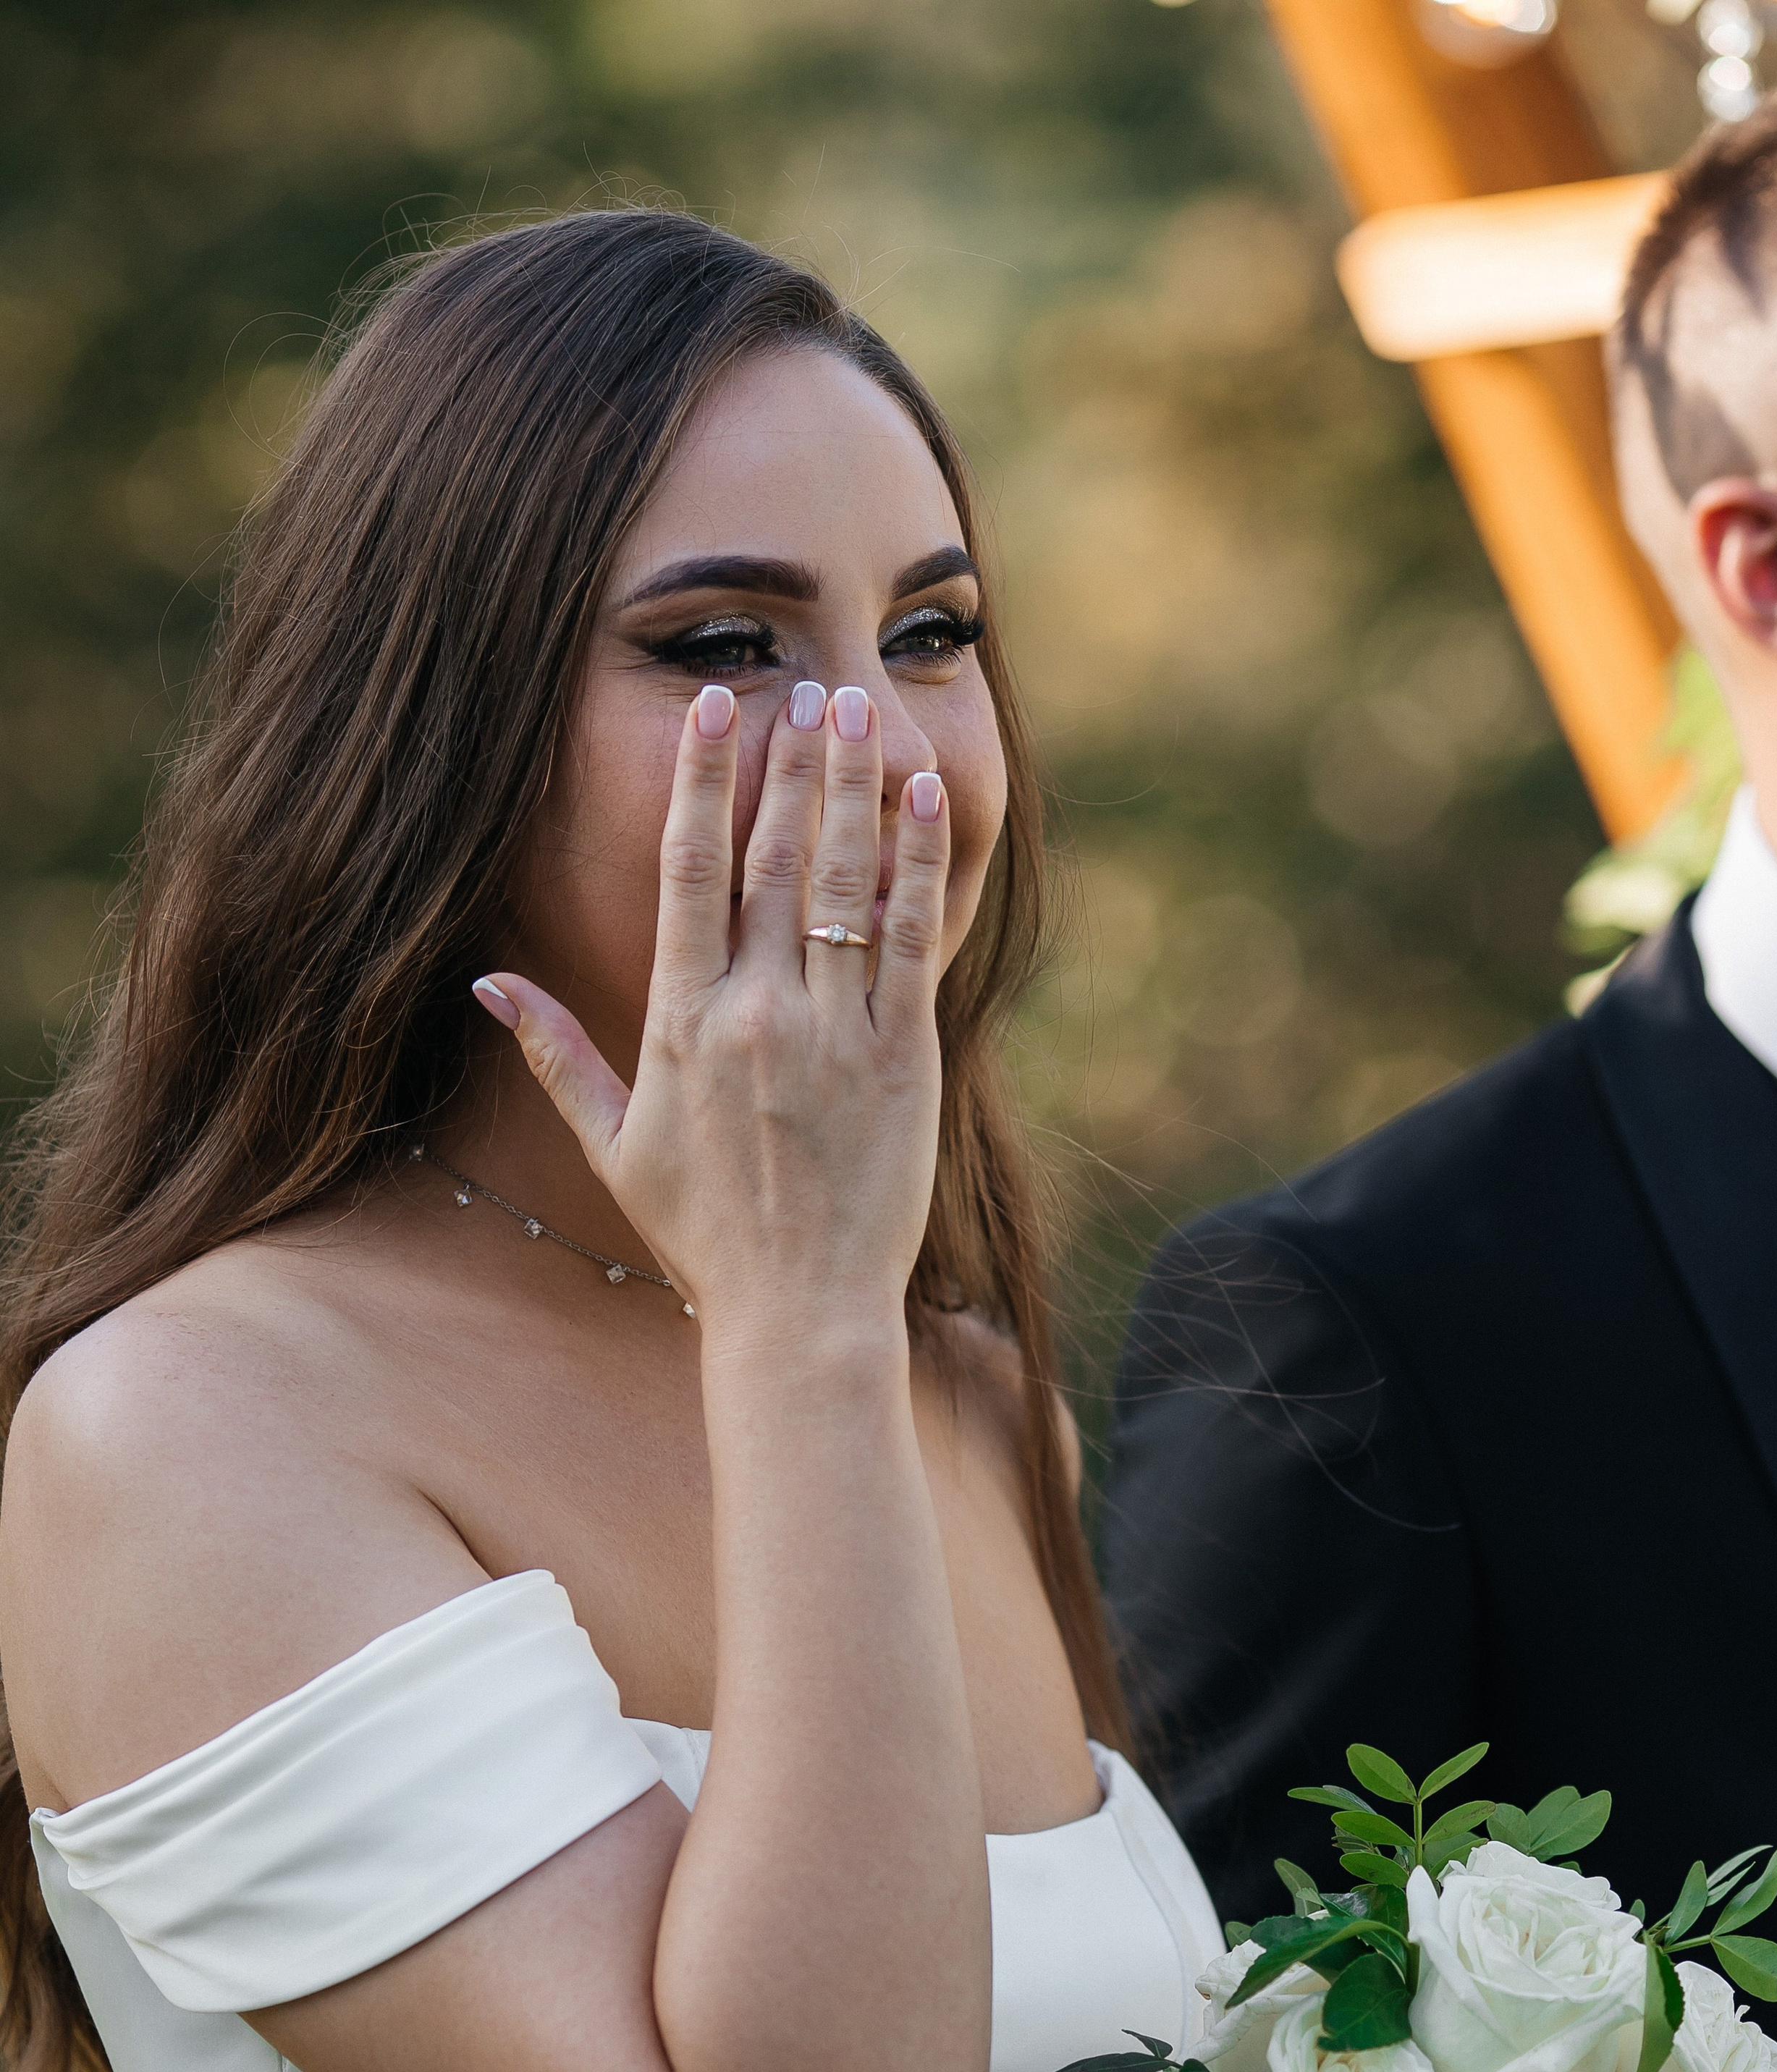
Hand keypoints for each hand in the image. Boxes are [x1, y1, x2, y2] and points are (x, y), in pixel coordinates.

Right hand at [479, 680, 951, 1339]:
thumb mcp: (615, 1148)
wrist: (800, 1316)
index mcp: (680, 1025)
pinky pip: (912, 940)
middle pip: (772, 858)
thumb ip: (557, 1056)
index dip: (701, 781)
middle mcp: (755, 1015)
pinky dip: (916, 863)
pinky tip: (921, 796)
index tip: (716, 708)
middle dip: (791, 763)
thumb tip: (489, 984)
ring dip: (854, 788)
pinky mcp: (903, 1060)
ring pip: (844, 883)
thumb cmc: (703, 1239)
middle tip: (809, 685)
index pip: (686, 873)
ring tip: (863, 710)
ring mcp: (834, 1035)